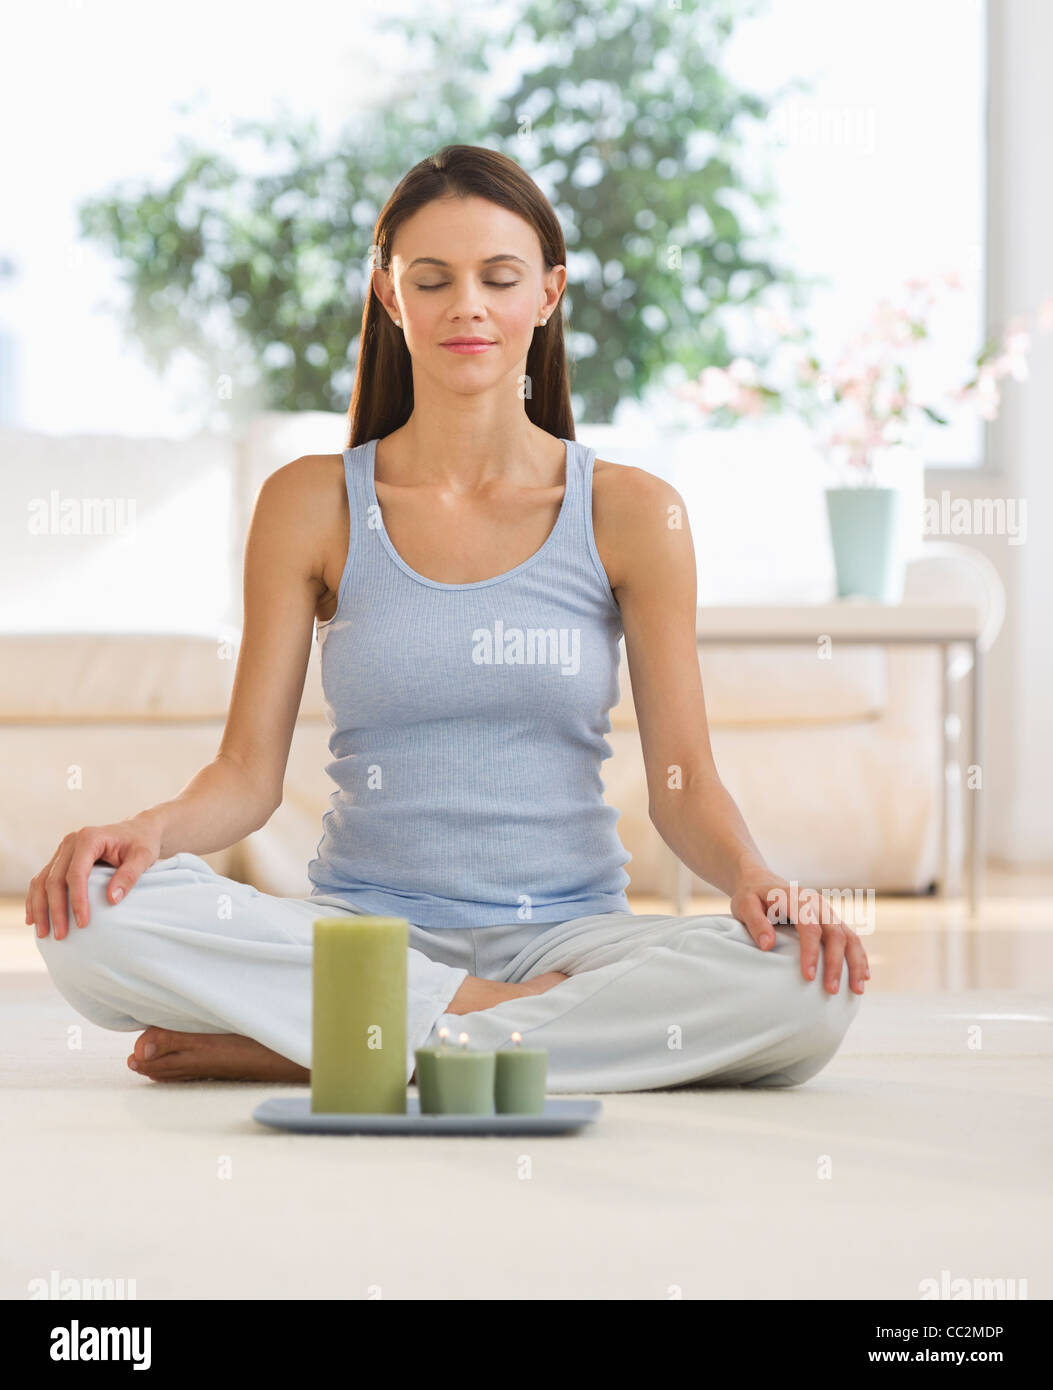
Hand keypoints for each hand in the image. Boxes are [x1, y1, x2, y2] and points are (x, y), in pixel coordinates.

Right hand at [26, 818, 162, 940]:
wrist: (136, 830)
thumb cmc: (141, 843)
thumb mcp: (143, 857)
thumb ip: (129, 876)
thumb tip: (111, 899)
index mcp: (90, 838)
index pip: (76, 873)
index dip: (77, 900)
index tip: (83, 923)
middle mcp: (71, 842)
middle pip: (54, 879)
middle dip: (56, 910)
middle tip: (60, 936)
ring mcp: (63, 850)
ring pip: (42, 881)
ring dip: (40, 908)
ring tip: (44, 933)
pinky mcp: (60, 859)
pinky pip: (41, 879)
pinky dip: (36, 899)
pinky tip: (33, 919)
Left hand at [729, 870, 869, 995]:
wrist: (761, 882)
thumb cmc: (751, 896)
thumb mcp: (744, 905)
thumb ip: (755, 923)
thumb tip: (768, 945)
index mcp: (795, 898)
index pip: (809, 927)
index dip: (811, 952)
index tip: (808, 976)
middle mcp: (816, 903)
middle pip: (835, 933)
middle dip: (836, 963)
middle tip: (831, 990)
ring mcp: (826, 911)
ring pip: (849, 936)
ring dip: (855, 963)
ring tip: (857, 990)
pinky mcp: (831, 919)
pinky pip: (851, 937)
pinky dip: (859, 956)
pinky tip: (864, 976)